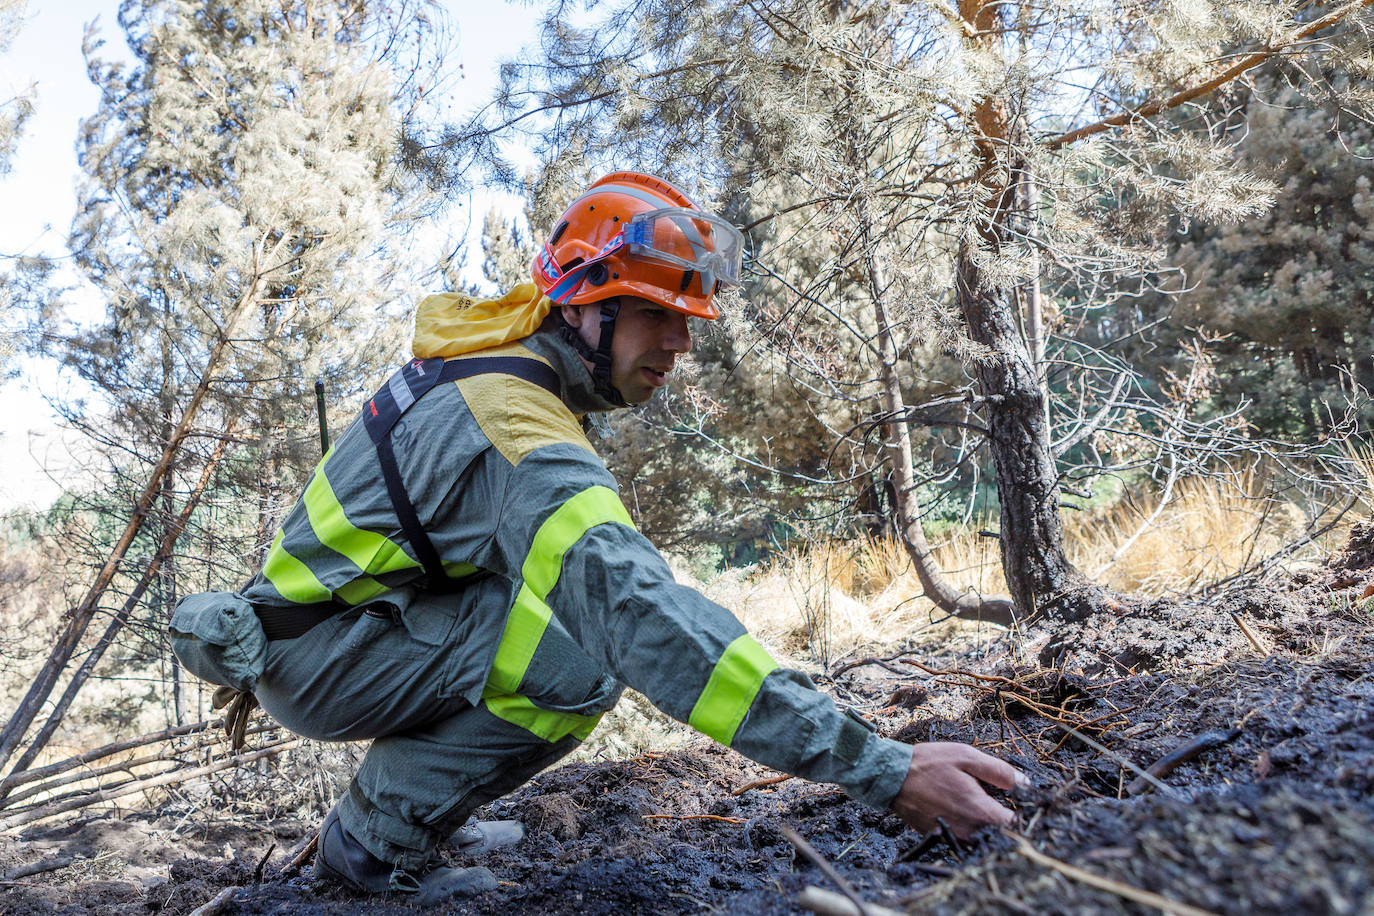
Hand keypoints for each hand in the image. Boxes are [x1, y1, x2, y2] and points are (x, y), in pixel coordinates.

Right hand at [890, 742, 1022, 837]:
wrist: (891, 777)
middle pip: (999, 835)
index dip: (1022, 814)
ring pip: (981, 838)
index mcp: (979, 812)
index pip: (1015, 825)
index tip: (1021, 803)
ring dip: (985, 825)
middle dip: (1003, 820)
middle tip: (999, 800)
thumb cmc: (929, 764)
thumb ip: (998, 771)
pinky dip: (968, 827)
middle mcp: (969, 831)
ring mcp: (953, 837)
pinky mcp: (940, 837)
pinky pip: (963, 838)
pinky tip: (960, 808)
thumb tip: (1025, 783)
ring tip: (979, 804)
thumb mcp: (966, 757)